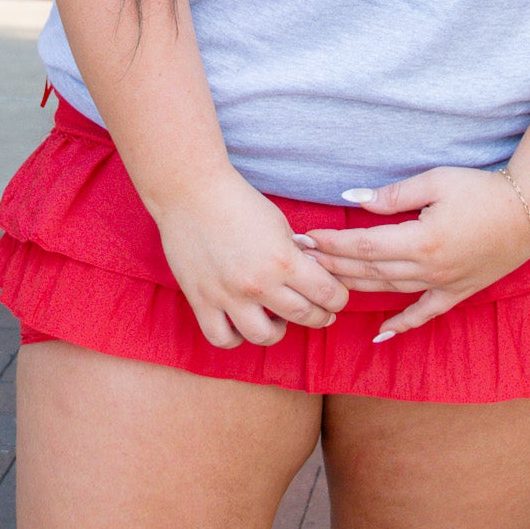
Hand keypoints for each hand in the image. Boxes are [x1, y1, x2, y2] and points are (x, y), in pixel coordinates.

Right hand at [154, 166, 350, 349]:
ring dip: (279, 331)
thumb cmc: (238, 201)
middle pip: (303, 316)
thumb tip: (310, 275)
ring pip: (264, 336)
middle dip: (320, 316)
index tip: (337, 297)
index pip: (326, 293)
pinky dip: (236, 337)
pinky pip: (222, 337)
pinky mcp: (201, 300)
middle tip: (321, 312)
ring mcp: (227, 296)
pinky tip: (242, 324)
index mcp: (283, 260)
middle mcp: (258, 284)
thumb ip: (294, 254)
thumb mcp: (279, 223)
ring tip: (279, 320)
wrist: (191, 191)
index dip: (338, 298)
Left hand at [302, 166, 529, 339]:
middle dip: (333, 265)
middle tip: (302, 261)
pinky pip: (424, 314)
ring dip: (354, 287)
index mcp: (422, 240)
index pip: (365, 246)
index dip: (333, 243)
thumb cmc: (481, 189)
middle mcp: (429, 269)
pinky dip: (401, 325)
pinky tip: (380, 335)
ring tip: (323, 282)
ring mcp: (443, 285)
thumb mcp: (435, 181)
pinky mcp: (457, 292)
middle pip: (370, 271)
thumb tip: (353, 200)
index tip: (307, 238)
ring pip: (388, 291)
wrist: (529, 211)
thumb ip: (393, 195)